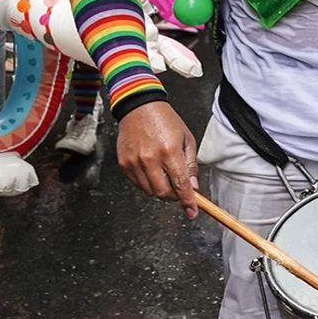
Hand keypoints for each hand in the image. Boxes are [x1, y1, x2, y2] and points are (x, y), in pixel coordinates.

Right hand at [117, 101, 198, 216]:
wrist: (139, 107)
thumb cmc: (165, 120)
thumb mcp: (186, 139)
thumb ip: (190, 165)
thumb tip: (193, 187)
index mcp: (169, 152)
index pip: (180, 185)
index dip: (188, 202)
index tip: (192, 212)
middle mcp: (150, 159)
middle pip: (163, 193)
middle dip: (174, 197)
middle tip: (179, 191)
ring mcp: (135, 162)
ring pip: (150, 192)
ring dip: (161, 191)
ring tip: (165, 177)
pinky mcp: (124, 164)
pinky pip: (138, 184)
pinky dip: (148, 184)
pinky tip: (153, 172)